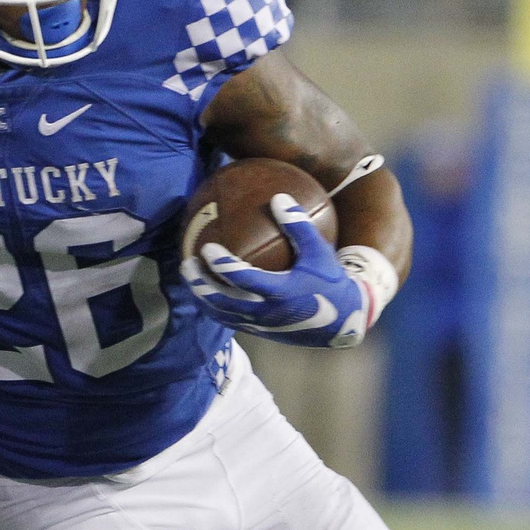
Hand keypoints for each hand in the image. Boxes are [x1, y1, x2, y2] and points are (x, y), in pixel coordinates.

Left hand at [181, 193, 368, 348]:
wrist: (342, 322)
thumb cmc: (330, 282)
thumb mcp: (319, 252)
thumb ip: (299, 225)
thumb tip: (278, 197)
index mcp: (280, 293)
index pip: (243, 279)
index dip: (222, 265)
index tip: (207, 248)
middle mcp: (266, 312)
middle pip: (222, 302)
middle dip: (200, 285)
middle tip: (187, 264)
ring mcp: (260, 325)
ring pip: (221, 314)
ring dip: (202, 297)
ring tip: (190, 278)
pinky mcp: (259, 333)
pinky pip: (229, 320)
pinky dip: (213, 307)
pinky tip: (205, 291)